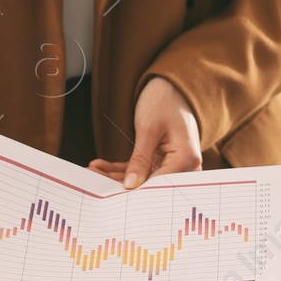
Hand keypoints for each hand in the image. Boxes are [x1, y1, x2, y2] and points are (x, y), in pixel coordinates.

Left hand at [88, 77, 202, 188]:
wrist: (171, 87)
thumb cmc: (164, 102)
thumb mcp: (148, 129)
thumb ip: (140, 160)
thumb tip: (130, 186)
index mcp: (187, 158)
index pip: (160, 184)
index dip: (136, 190)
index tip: (112, 193)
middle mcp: (184, 165)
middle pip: (150, 183)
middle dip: (121, 182)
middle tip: (95, 179)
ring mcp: (173, 164)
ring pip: (142, 177)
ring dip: (116, 175)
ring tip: (94, 171)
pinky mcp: (161, 160)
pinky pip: (140, 169)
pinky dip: (121, 168)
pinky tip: (101, 166)